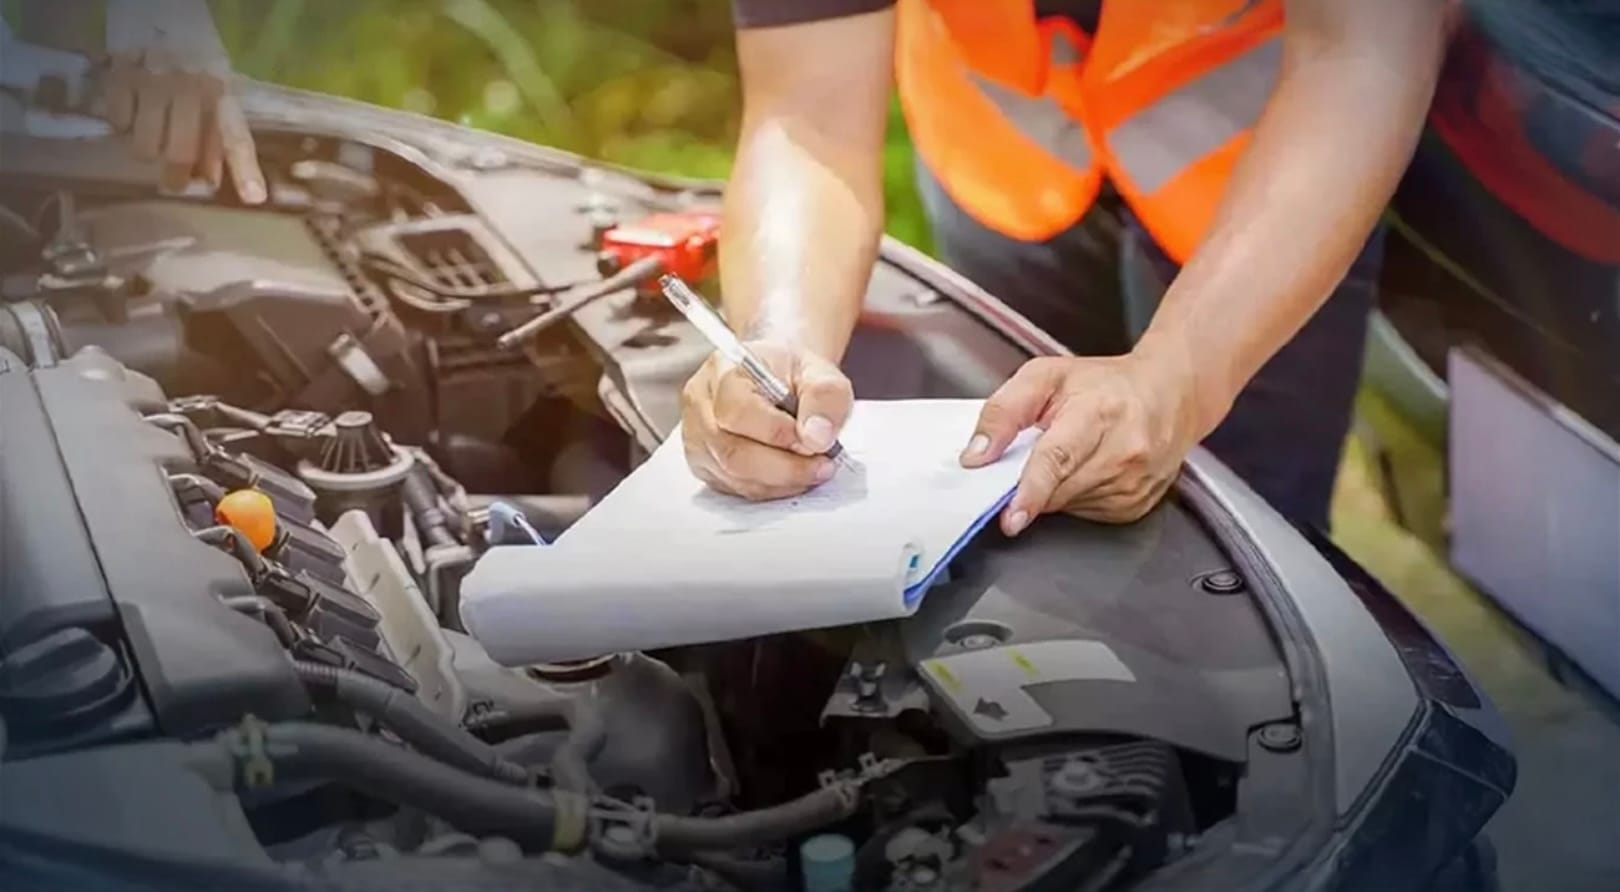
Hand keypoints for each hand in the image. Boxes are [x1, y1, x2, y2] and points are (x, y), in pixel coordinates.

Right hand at [99, 47, 265, 202]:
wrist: (156, 16)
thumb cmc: (192, 64)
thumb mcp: (215, 92)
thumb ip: (217, 135)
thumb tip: (210, 179)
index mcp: (222, 94)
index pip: (235, 138)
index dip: (245, 170)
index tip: (254, 197)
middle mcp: (190, 89)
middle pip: (182, 153)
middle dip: (177, 176)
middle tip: (174, 183)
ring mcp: (154, 83)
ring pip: (146, 147)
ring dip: (148, 151)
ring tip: (151, 135)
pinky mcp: (120, 78)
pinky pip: (119, 124)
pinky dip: (123, 126)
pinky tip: (131, 111)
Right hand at [679, 341, 853, 499]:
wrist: (777, 378)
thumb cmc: (791, 372)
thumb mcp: (818, 370)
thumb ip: (824, 396)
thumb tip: (816, 437)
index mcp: (723, 372)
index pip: (739, 411)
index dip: (778, 434)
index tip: (816, 441)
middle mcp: (701, 406)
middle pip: (733, 452)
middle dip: (785, 468)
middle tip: (823, 465)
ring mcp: (698, 439)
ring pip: (736, 477)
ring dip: (782, 481)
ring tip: (815, 468)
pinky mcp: (706, 465)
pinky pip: (737, 488)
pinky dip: (772, 488)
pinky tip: (794, 475)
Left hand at [960, 352, 1208, 531]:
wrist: (1169, 395)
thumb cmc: (1104, 384)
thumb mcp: (1045, 376)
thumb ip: (1003, 411)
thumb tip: (976, 455)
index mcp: (1098, 412)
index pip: (1058, 458)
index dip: (1031, 490)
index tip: (1012, 516)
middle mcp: (1123, 450)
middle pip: (1057, 488)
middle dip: (1030, 482)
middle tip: (1032, 455)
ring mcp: (1134, 482)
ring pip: (1067, 504)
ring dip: (1053, 488)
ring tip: (1070, 451)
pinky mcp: (1136, 505)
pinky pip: (1085, 512)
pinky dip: (1073, 496)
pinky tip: (1085, 468)